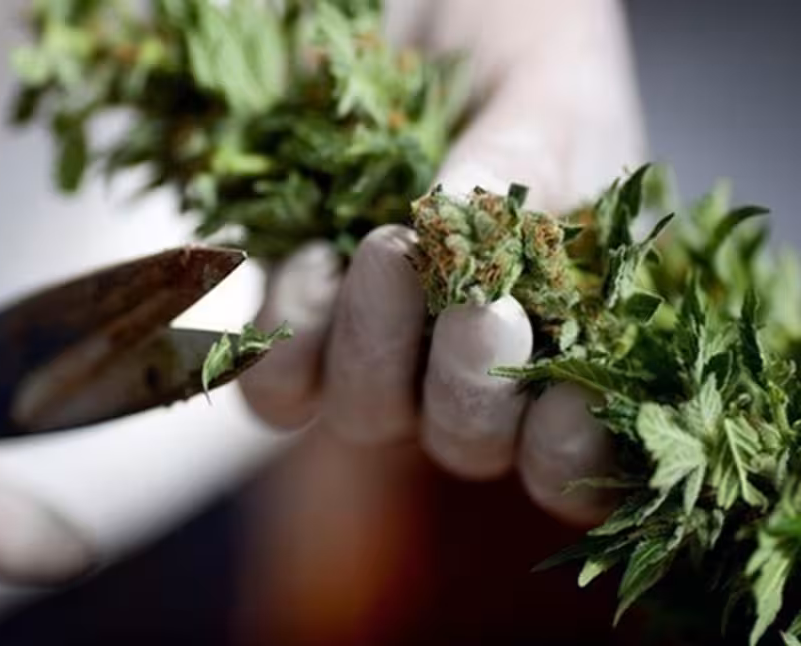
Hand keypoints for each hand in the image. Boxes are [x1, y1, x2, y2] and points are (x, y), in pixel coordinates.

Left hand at [240, 0, 645, 525]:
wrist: (435, 8)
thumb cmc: (518, 49)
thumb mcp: (551, 99)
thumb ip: (531, 179)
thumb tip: (467, 247)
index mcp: (568, 333)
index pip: (568, 452)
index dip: (566, 453)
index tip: (568, 403)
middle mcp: (472, 361)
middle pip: (465, 441)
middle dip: (470, 383)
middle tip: (477, 299)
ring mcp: (382, 348)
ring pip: (368, 416)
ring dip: (376, 346)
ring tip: (387, 245)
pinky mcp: (301, 320)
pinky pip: (277, 386)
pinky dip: (288, 332)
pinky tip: (311, 253)